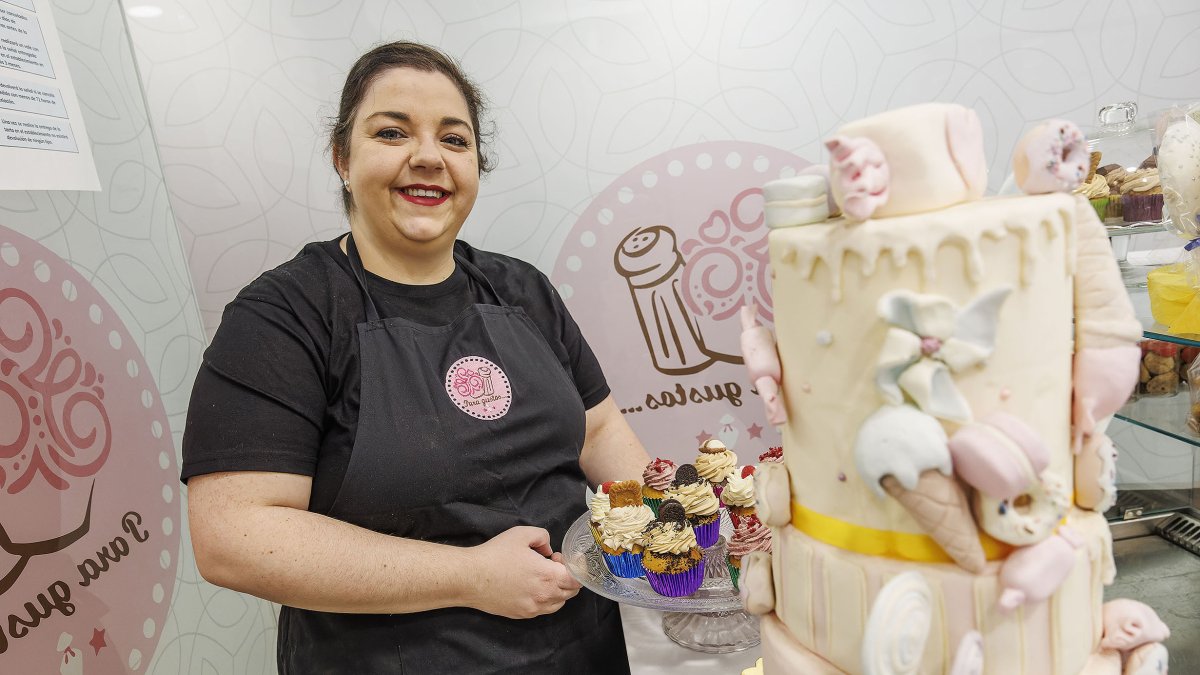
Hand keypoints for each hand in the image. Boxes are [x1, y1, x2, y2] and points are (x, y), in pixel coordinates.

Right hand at [465, 526, 580, 618]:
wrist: (470, 577)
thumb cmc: (495, 555)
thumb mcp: (522, 534)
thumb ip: (543, 537)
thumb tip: (548, 550)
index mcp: (548, 576)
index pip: (577, 579)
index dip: (571, 566)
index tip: (556, 558)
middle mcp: (544, 596)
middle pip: (571, 592)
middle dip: (566, 577)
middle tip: (549, 565)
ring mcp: (533, 608)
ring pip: (558, 603)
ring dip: (557, 589)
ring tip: (540, 576)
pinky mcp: (522, 614)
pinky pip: (543, 610)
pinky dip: (544, 599)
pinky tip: (530, 587)